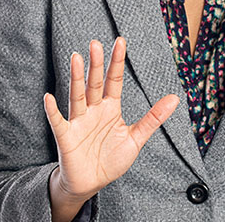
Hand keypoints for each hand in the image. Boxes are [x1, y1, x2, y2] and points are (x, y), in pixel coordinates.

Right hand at [43, 37, 179, 202]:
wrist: (92, 183)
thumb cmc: (111, 159)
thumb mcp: (136, 138)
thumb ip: (153, 118)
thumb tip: (175, 98)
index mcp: (111, 109)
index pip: (114, 80)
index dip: (117, 62)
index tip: (120, 41)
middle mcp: (94, 111)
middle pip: (94, 83)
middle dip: (96, 64)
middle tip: (96, 43)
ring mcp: (79, 122)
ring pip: (77, 96)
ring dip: (76, 78)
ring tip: (76, 58)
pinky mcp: (66, 137)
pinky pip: (58, 122)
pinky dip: (53, 110)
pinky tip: (49, 97)